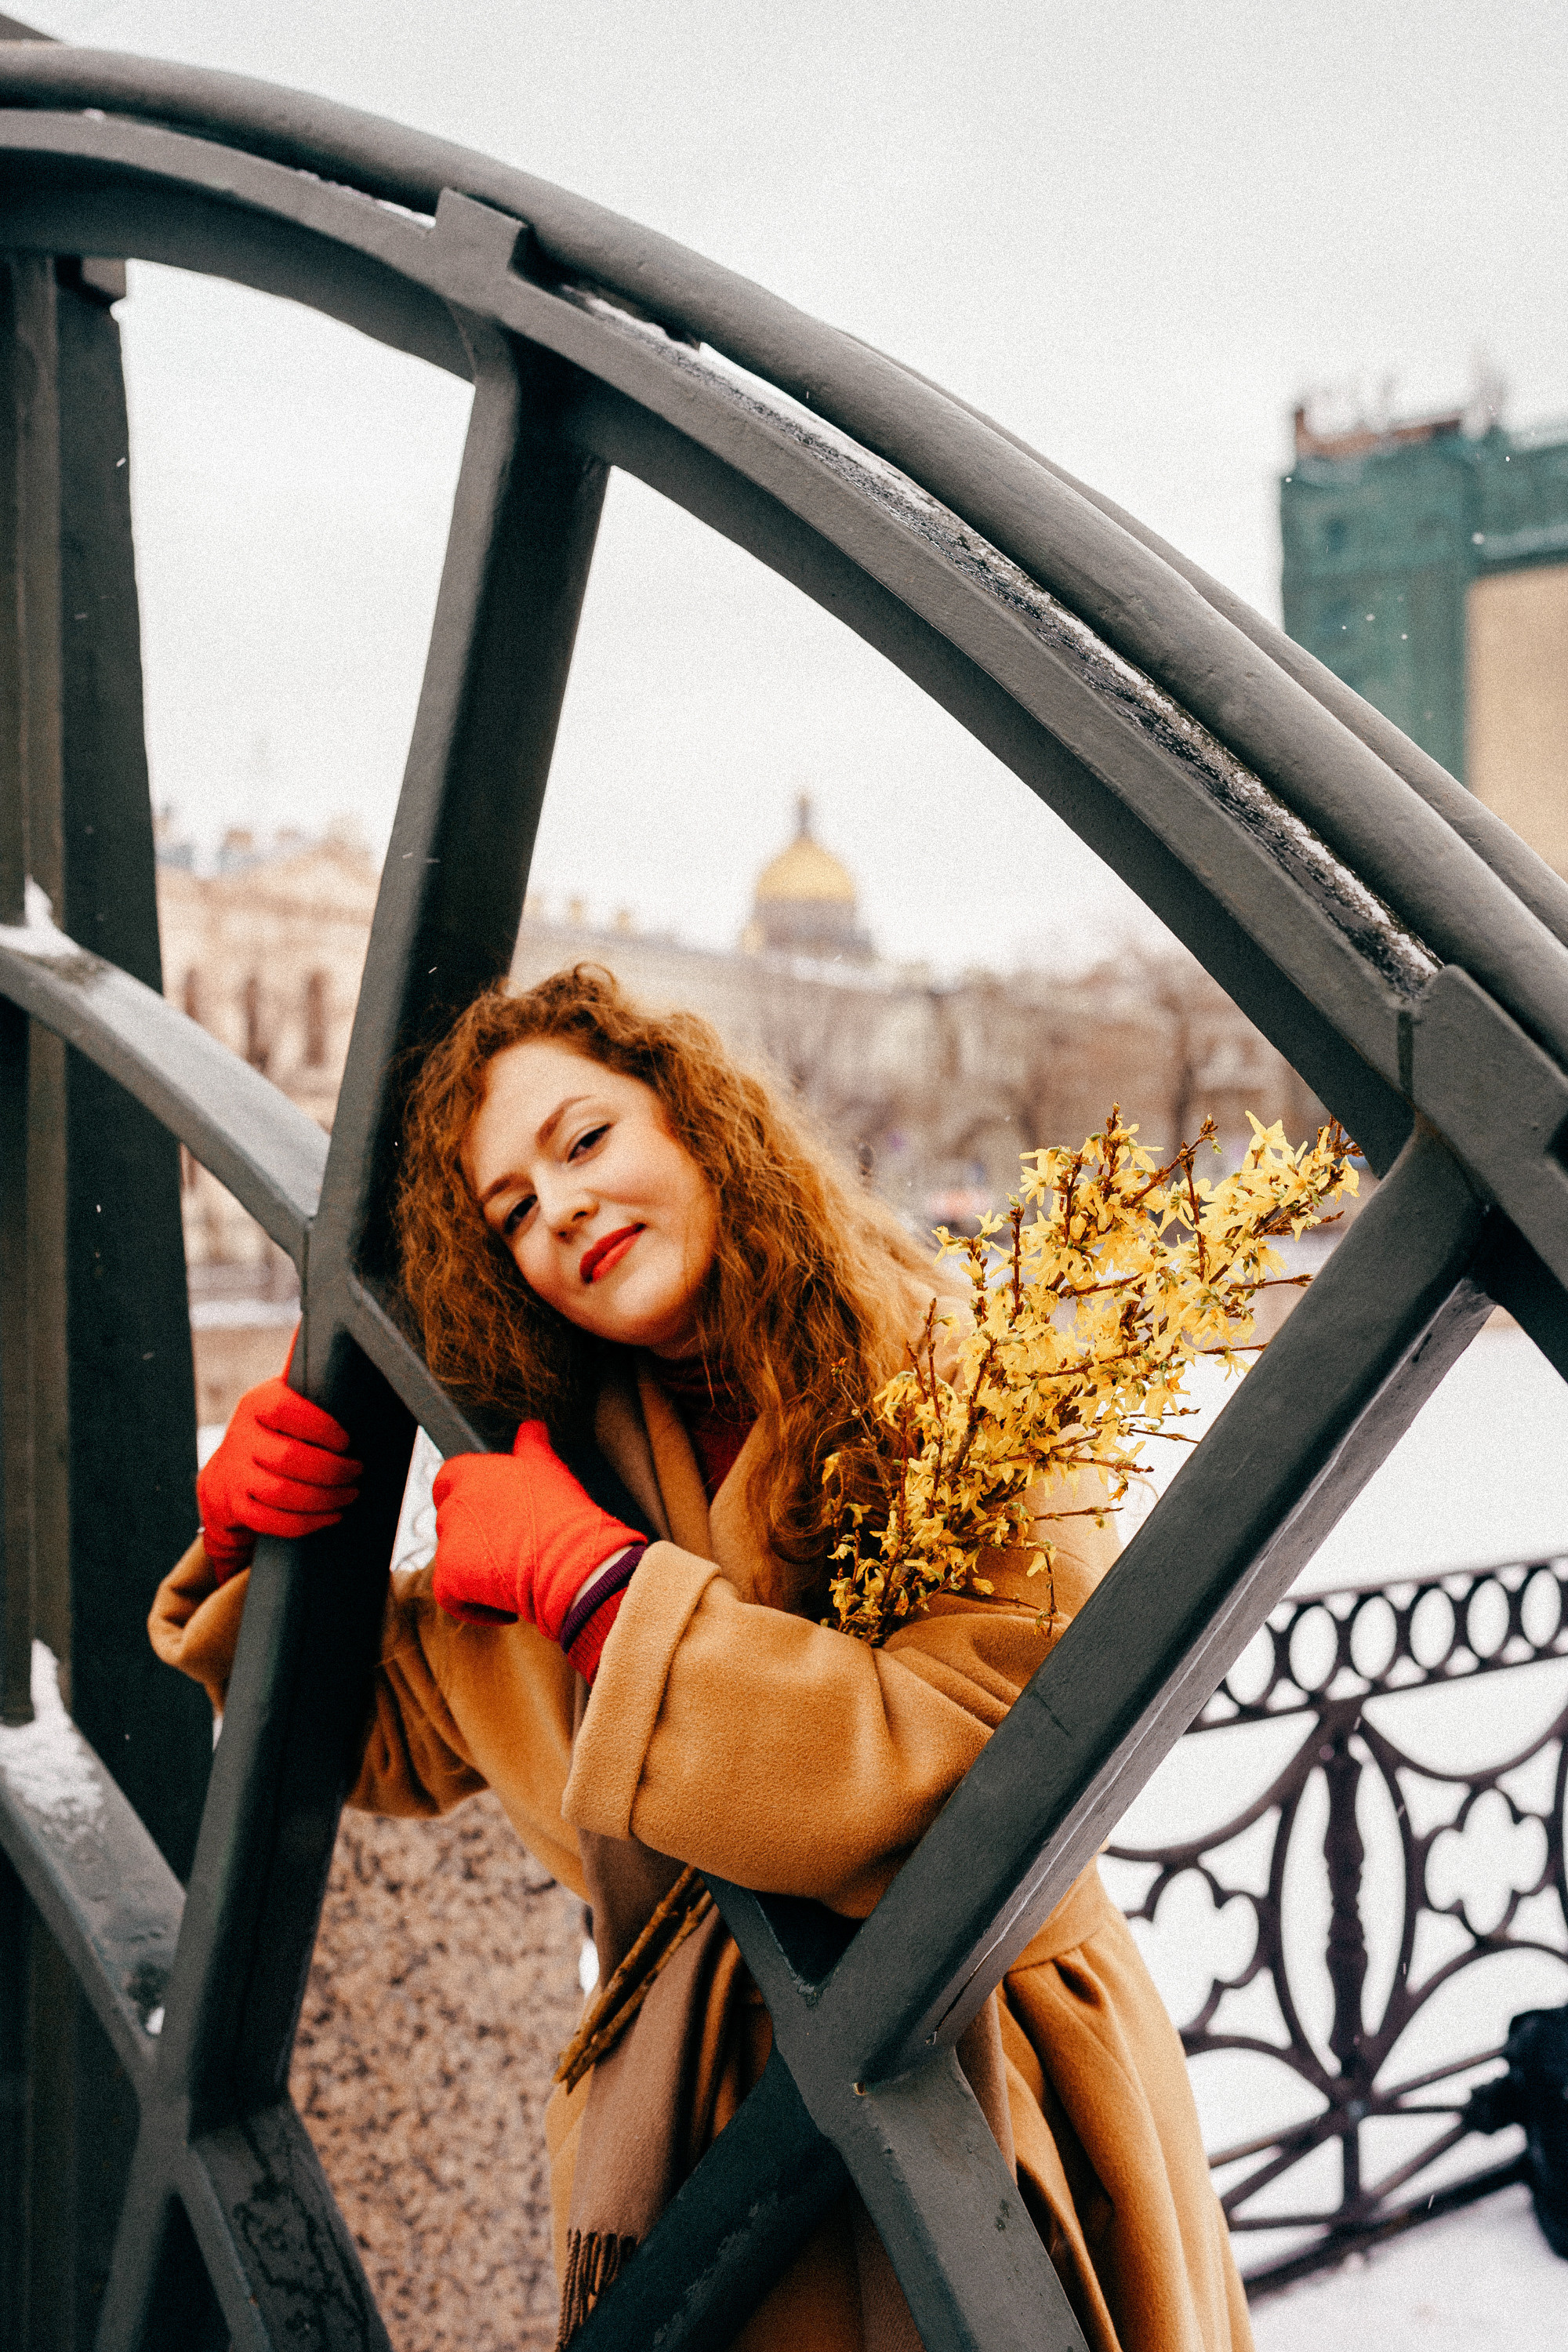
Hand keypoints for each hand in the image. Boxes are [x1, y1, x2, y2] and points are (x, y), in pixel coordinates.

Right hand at [197, 1372, 360, 1579]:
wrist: (226, 1478)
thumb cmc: (275, 1432)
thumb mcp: (287, 1398)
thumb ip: (304, 1368)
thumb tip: (321, 1315)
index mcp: (259, 1403)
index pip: (288, 1411)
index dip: (322, 1428)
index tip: (348, 1440)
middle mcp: (241, 1436)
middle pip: (290, 1459)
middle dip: (333, 1470)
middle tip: (358, 1472)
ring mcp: (235, 1474)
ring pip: (283, 1493)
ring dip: (325, 1498)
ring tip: (351, 1493)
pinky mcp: (234, 1507)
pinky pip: (272, 1521)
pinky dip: (307, 1522)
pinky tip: (332, 1515)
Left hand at [431, 1421, 640, 1634]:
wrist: (570, 1560)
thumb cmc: (563, 1512)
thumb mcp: (549, 1468)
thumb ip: (532, 1445)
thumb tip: (532, 1427)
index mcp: (470, 1472)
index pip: (448, 1478)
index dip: (465, 1496)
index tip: (491, 1512)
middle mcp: (453, 1504)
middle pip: (450, 1522)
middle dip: (476, 1538)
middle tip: (511, 1550)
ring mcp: (448, 1542)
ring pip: (452, 1560)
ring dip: (478, 1572)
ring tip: (515, 1579)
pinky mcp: (448, 1579)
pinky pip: (451, 1596)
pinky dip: (474, 1605)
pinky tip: (505, 1609)